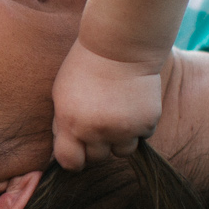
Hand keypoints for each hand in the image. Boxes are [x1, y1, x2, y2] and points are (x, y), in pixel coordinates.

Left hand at [51, 41, 163, 168]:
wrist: (121, 45)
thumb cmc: (86, 65)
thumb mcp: (62, 92)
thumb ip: (63, 123)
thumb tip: (66, 148)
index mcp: (71, 123)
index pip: (70, 162)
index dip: (74, 159)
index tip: (79, 151)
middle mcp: (97, 131)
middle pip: (98, 158)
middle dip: (98, 144)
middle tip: (101, 120)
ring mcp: (124, 129)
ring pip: (123, 151)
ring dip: (121, 138)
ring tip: (119, 112)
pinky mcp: (147, 122)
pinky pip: (143, 136)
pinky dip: (140, 124)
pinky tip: (134, 103)